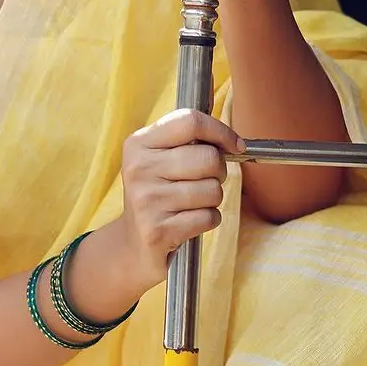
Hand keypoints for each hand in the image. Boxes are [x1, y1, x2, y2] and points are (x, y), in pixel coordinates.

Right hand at [117, 109, 239, 289]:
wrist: (131, 243)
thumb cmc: (157, 195)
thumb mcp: (160, 160)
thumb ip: (188, 141)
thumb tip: (232, 139)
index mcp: (138, 144)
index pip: (190, 121)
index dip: (220, 131)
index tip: (235, 145)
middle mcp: (138, 169)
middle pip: (209, 158)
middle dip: (219, 172)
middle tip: (204, 181)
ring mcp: (146, 201)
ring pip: (213, 190)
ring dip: (212, 200)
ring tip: (191, 204)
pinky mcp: (157, 231)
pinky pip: (209, 217)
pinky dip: (208, 220)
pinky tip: (188, 222)